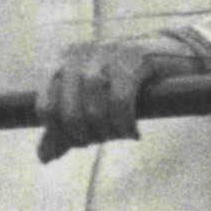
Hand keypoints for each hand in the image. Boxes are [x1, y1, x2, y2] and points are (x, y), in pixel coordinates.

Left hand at [34, 34, 185, 162]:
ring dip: (108, 132)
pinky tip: (133, 132)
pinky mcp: (132, 57)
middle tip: (104, 139)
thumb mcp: (89, 103)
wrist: (166, 53)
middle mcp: (78, 54)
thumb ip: (64, 129)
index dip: (62, 134)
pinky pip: (120, 102)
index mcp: (60, 61)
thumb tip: (43, 158)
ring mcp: (105, 52)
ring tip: (121, 135)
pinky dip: (125, 125)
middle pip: (70, 113)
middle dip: (87, 136)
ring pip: (94, 110)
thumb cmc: (122, 82)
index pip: (46, 108)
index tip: (81, 141)